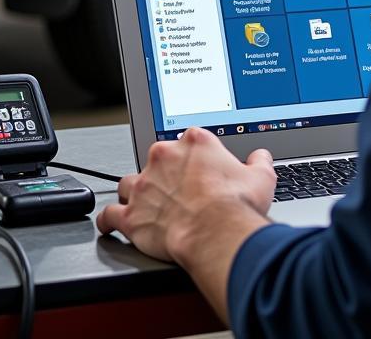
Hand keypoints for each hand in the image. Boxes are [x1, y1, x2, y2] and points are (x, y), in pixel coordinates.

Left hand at [97, 127, 275, 268]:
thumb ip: (259, 161)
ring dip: (135, 192)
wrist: (215, 232)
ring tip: (146, 204)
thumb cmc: (235, 205)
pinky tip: (113, 223)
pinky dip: (110, 220)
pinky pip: (110, 214)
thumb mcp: (260, 177)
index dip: (194, 156)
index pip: (189, 139)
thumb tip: (260, 157)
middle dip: (165, 173)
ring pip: (128, 182)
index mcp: (195, 142)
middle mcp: (165, 157)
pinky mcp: (131, 214)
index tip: (199, 168)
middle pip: (158, 158)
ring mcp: (144, 185)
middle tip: (179, 190)